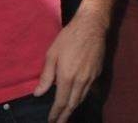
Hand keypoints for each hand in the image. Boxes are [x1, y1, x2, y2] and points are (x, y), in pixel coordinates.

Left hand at [35, 8, 107, 122]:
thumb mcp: (52, 54)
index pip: (61, 102)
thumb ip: (46, 76)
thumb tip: (38, 93)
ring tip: (67, 114)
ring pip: (82, 98)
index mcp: (67, 77)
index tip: (51, 121)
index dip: (55, 114)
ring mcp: (92, 77)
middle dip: (65, 115)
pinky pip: (89, 89)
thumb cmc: (68, 37)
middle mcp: (81, 80)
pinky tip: (78, 97)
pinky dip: (82, 96)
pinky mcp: (98, 72)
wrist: (92, 25)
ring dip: (74, 107)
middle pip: (73, 104)